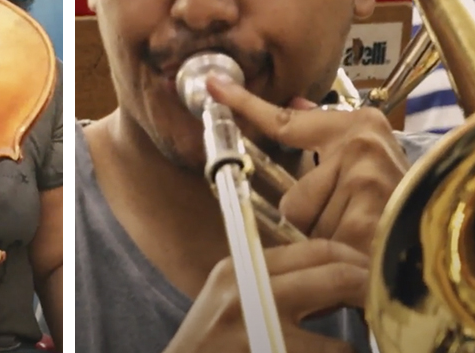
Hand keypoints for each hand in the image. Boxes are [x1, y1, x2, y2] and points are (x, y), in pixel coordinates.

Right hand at [167, 239, 367, 352]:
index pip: (315, 250)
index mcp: (241, 269)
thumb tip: (338, 276)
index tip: (374, 273)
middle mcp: (248, 295)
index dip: (354, 259)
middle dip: (370, 291)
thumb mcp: (231, 297)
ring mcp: (258, 335)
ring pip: (339, 345)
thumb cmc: (207, 343)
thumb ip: (274, 281)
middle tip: (386, 305)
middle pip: (336, 279)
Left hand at [206, 75, 408, 254]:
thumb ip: (322, 129)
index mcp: (354, 126)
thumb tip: (291, 100)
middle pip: (292, 200)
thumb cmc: (397, 188)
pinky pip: (325, 245)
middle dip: (312, 219)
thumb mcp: (364, 149)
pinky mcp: (371, 220)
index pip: (285, 121)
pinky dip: (341, 255)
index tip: (213, 85)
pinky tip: (366, 247)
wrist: (445, 214)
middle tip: (347, 217)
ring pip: (306, 224)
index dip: (244, 104)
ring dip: (326, 237)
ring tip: (359, 230)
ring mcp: (367, 184)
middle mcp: (360, 148)